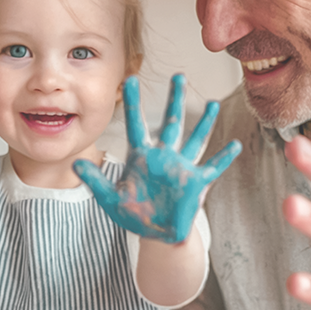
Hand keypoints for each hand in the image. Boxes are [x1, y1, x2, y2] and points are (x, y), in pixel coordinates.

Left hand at [75, 74, 240, 242]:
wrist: (156, 233)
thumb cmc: (134, 214)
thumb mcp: (111, 199)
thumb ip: (95, 181)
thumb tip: (75, 165)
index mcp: (141, 157)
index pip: (136, 124)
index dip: (134, 102)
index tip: (131, 78)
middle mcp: (163, 156)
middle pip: (171, 123)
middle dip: (175, 100)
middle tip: (178, 75)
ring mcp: (182, 167)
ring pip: (195, 139)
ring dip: (205, 123)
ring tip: (213, 103)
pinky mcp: (196, 183)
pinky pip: (213, 168)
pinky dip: (224, 158)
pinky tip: (235, 145)